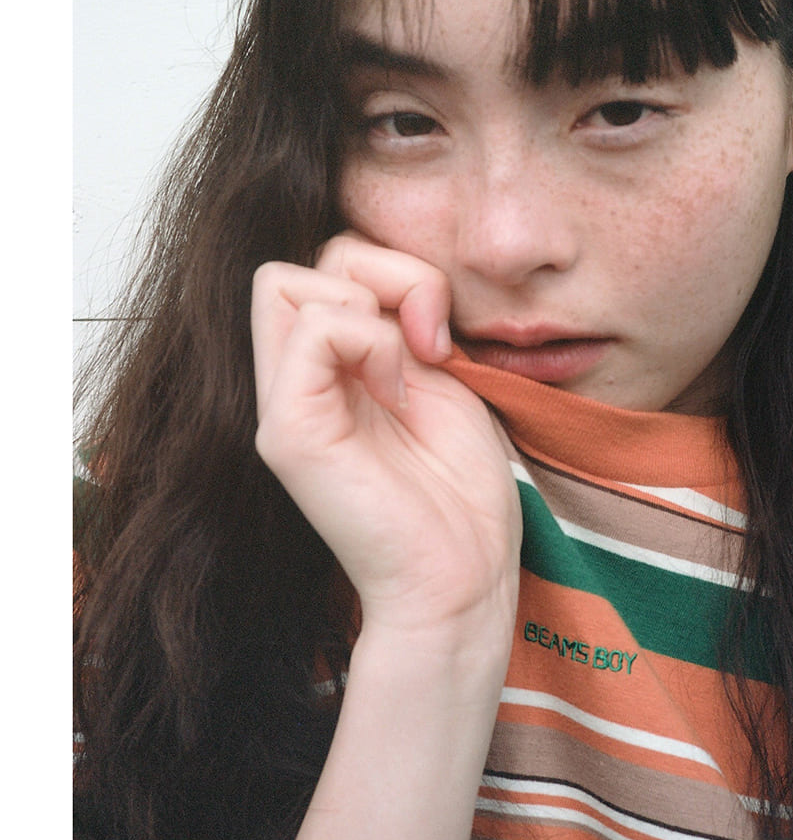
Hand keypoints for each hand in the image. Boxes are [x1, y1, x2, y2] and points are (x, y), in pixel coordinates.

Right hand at [251, 232, 520, 641]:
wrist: (464, 577)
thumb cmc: (460, 491)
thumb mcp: (443, 377)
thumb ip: (407, 321)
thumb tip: (397, 280)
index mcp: (328, 370)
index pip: (325, 266)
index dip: (391, 274)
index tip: (439, 334)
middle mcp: (293, 382)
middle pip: (297, 262)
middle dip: (380, 273)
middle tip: (427, 340)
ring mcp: (283, 405)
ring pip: (282, 280)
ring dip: (374, 307)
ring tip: (408, 373)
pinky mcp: (288, 432)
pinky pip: (313, 329)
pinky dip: (370, 340)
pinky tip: (396, 393)